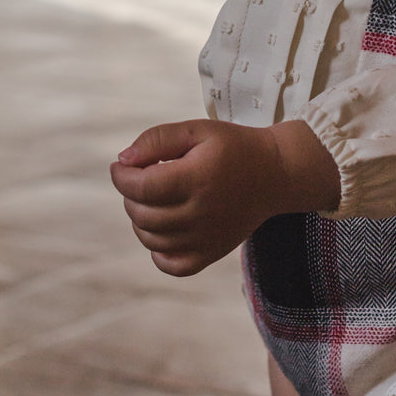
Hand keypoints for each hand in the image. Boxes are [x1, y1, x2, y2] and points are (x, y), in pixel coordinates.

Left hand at [110, 118, 339, 276]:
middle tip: (141, 177)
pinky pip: (172, 265)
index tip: (120, 166)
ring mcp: (207, 238)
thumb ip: (157, 139)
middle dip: (129, 194)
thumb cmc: (232, 147)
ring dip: (140, 218)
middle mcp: (201, 213)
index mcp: (197, 178)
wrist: (275, 174)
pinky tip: (164, 227)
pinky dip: (157, 251)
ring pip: (151, 239)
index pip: (141, 187)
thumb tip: (122, 160)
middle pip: (142, 214)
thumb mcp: (196, 131)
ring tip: (152, 198)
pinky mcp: (212, 253)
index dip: (121, 176)